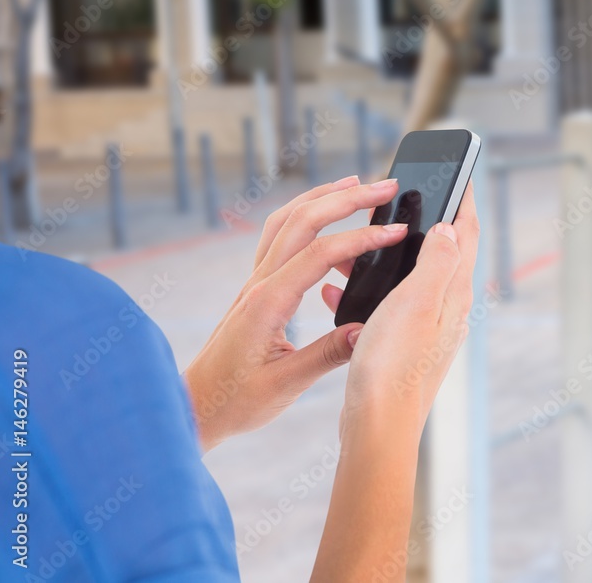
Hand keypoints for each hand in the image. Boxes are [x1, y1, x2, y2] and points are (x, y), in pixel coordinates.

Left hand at [183, 175, 406, 451]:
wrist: (196, 406)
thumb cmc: (235, 400)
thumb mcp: (285, 385)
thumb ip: (327, 355)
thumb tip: (367, 329)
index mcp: (268, 303)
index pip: (320, 254)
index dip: (361, 238)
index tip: (396, 231)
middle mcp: (259, 283)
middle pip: (302, 220)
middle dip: (346, 197)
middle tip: (385, 186)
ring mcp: (255, 282)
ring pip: (287, 220)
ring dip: (322, 197)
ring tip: (357, 185)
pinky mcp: (257, 288)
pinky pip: (279, 237)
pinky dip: (305, 216)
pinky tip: (325, 218)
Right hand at [333, 182, 479, 441]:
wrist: (378, 425)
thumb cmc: (395, 364)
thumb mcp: (417, 300)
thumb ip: (437, 261)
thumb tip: (450, 227)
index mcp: (455, 293)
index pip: (467, 234)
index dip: (464, 199)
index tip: (460, 172)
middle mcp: (447, 310)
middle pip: (443, 252)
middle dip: (425, 221)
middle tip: (408, 195)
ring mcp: (427, 329)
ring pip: (409, 278)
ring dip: (387, 256)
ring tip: (357, 243)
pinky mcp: (404, 345)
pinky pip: (387, 304)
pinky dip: (368, 290)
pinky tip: (339, 291)